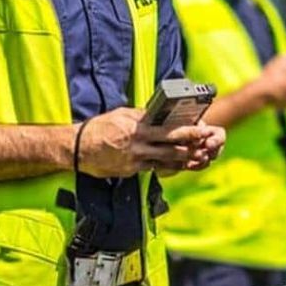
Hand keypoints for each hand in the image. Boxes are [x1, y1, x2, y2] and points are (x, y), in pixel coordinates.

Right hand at [76, 108, 223, 177]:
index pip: (168, 128)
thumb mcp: (121, 115)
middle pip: (172, 145)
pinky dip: (167, 167)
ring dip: (183, 159)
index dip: (186, 130)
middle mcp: (139, 143)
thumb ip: (141, 116)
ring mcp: (136, 158)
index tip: (200, 127)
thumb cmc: (100, 128)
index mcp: (138, 127)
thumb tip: (156, 114)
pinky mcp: (131, 170)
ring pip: (166, 160)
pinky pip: (154, 169)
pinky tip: (176, 166)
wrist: (78, 147)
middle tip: (206, 143)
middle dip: (191, 144)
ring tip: (197, 157)